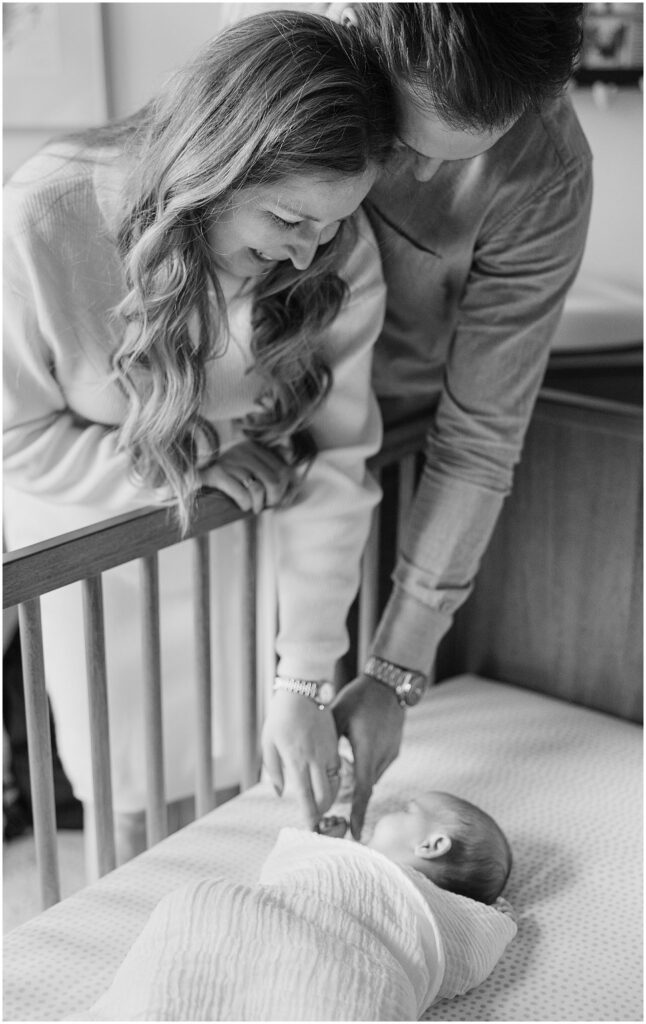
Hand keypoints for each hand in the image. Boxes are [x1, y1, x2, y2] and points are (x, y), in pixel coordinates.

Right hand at [200, 440, 295, 513]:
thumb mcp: (246, 462)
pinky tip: (243, 505)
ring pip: (259, 489)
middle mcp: (243, 450)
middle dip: (273, 498)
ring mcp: (229, 461)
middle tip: (265, 505)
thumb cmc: (224, 472)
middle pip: (274, 480)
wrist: (188, 471)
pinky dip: (246, 504)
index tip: (275, 497)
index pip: (283, 469)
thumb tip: (290, 455)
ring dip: (258, 504)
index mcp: (253, 446)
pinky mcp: (217, 474)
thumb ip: (269, 458)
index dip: (284, 488)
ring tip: (253, 507)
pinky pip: (242, 494)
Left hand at [262, 691, 340, 829]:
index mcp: (298, 760)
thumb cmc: (281, 715)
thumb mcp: (269, 742)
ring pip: (337, 784)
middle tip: (316, 816)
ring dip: (331, 796)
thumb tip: (280, 792)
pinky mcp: (336, 743)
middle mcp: (317, 759)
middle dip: (323, 810)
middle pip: (326, 795)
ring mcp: (329, 751)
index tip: (311, 828)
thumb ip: (273, 770)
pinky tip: (327, 780)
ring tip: (321, 801)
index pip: (307, 797)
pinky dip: (335, 780)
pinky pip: (340, 769)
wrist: (303, 688)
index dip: (311, 816)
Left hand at [331, 674, 403, 839]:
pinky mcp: (394, 749)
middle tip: (334, 804)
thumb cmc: (358, 696)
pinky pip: (377, 767)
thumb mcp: (335, 715)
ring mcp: (391, 753)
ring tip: (342, 773)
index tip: (354, 834)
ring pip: (371, 778)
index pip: (362, 790)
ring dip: (357, 781)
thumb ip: (323, 743)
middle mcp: (382, 756)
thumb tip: (306, 763)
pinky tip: (354, 755)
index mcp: (366, 749)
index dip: (357, 813)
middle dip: (350, 799)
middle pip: (364, 787)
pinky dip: (365, 769)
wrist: (389, 682)